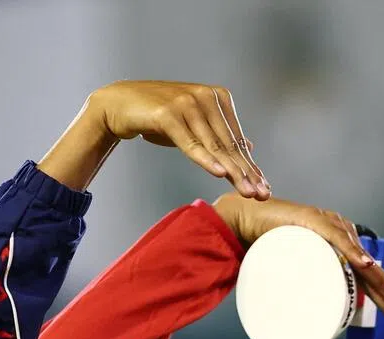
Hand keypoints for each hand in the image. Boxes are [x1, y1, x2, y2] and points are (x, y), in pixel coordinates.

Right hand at [39, 80, 269, 197]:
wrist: (119, 105)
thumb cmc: (159, 117)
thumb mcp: (194, 125)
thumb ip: (221, 135)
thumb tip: (250, 147)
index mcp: (218, 98)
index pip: (237, 140)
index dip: (251, 167)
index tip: (264, 190)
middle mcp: (206, 97)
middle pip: (229, 145)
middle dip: (247, 173)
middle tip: (261, 196)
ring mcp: (187, 103)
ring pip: (213, 146)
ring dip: (232, 172)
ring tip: (247, 192)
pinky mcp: (168, 113)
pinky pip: (190, 143)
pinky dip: (205, 159)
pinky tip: (220, 174)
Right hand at [214, 193, 383, 330]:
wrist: (244, 221)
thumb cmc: (268, 248)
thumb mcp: (297, 273)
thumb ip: (309, 290)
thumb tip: (316, 320)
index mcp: (342, 248)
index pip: (370, 278)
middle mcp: (342, 235)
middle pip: (372, 272)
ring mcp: (330, 226)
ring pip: (361, 258)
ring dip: (381, 281)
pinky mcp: (313, 222)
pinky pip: (336, 239)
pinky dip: (351, 253)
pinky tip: (366, 266)